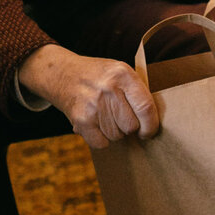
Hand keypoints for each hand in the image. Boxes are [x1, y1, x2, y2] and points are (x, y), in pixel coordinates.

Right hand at [18, 44, 159, 149]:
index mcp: (123, 74)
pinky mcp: (81, 120)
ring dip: (114, 132)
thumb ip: (137, 92)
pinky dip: (101, 139)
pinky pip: (102, 143)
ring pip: (117, 136)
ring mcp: (93, 105)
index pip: (146, 107)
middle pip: (131, 125)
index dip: (151, 125)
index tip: (149, 132)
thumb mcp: (119, 71)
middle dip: (129, 127)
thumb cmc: (98, 76)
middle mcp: (108, 89)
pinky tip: (96, 123)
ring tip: (104, 115)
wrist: (62, 73)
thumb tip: (153, 124)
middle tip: (119, 116)